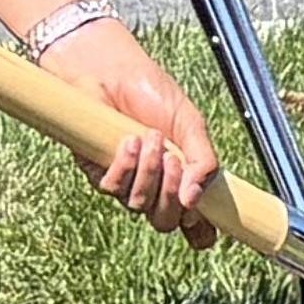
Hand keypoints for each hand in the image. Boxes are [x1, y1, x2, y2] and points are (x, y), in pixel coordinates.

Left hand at [60, 23, 222, 243]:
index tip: (205, 229)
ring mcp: (126, 183)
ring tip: (152, 138)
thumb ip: (203, 161)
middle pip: (165, 221)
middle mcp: (154, 186)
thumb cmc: (153, 93)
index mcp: (182, 178)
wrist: (113, 71)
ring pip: (139, 206)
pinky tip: (128, 140)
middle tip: (174, 161)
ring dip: (149, 173)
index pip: (194, 221)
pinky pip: (113, 188)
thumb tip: (195, 199)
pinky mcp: (99, 173)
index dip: (201, 231)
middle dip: (171, 197)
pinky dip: (125, 166)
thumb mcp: (191, 125)